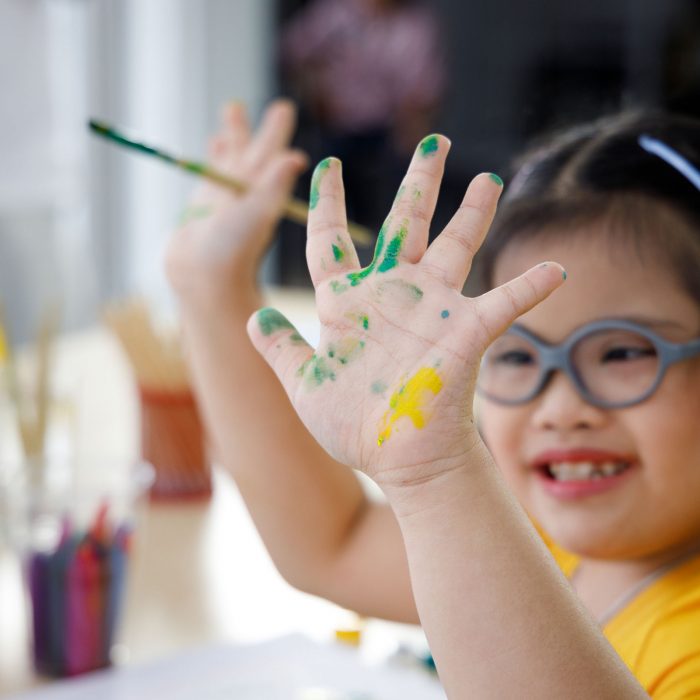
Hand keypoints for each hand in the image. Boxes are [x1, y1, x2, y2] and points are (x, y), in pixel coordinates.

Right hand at [165, 99, 307, 302]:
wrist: (202, 278)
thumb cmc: (231, 250)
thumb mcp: (255, 215)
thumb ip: (273, 187)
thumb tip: (295, 158)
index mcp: (264, 191)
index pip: (273, 156)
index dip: (277, 134)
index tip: (284, 111)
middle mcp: (247, 193)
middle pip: (257, 152)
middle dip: (265, 130)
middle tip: (281, 106)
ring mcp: (225, 198)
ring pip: (232, 157)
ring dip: (234, 134)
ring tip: (234, 108)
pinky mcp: (204, 205)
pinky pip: (210, 172)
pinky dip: (214, 155)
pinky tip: (215, 141)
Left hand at [247, 136, 564, 490]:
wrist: (398, 460)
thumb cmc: (353, 427)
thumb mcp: (305, 386)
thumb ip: (281, 348)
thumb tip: (253, 314)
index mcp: (347, 304)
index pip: (331, 241)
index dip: (327, 202)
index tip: (325, 165)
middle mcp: (391, 296)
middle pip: (404, 224)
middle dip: (419, 183)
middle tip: (433, 141)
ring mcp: (431, 311)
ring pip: (455, 246)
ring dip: (473, 214)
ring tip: (488, 179)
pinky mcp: (465, 334)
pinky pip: (504, 304)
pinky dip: (528, 288)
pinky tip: (556, 270)